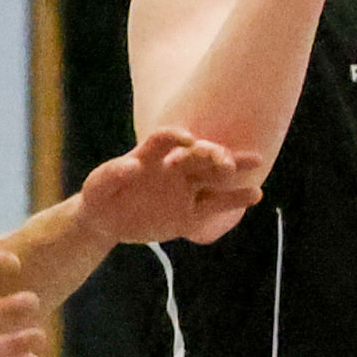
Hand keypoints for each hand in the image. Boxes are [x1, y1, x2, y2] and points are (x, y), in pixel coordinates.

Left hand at [80, 126, 264, 250]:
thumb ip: (113, 173)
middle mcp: (173, 167)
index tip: (186, 140)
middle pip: (196, 154)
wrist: (107, 219)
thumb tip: (132, 165)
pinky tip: (256, 193)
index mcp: (150, 155)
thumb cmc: (101, 194)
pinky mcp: (190, 214)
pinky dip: (234, 200)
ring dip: (233, 168)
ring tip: (257, 163)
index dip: (175, 137)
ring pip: (213, 177)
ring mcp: (184, 189)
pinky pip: (214, 206)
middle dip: (211, 154)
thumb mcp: (99, 185)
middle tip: (225, 160)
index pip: (165, 139)